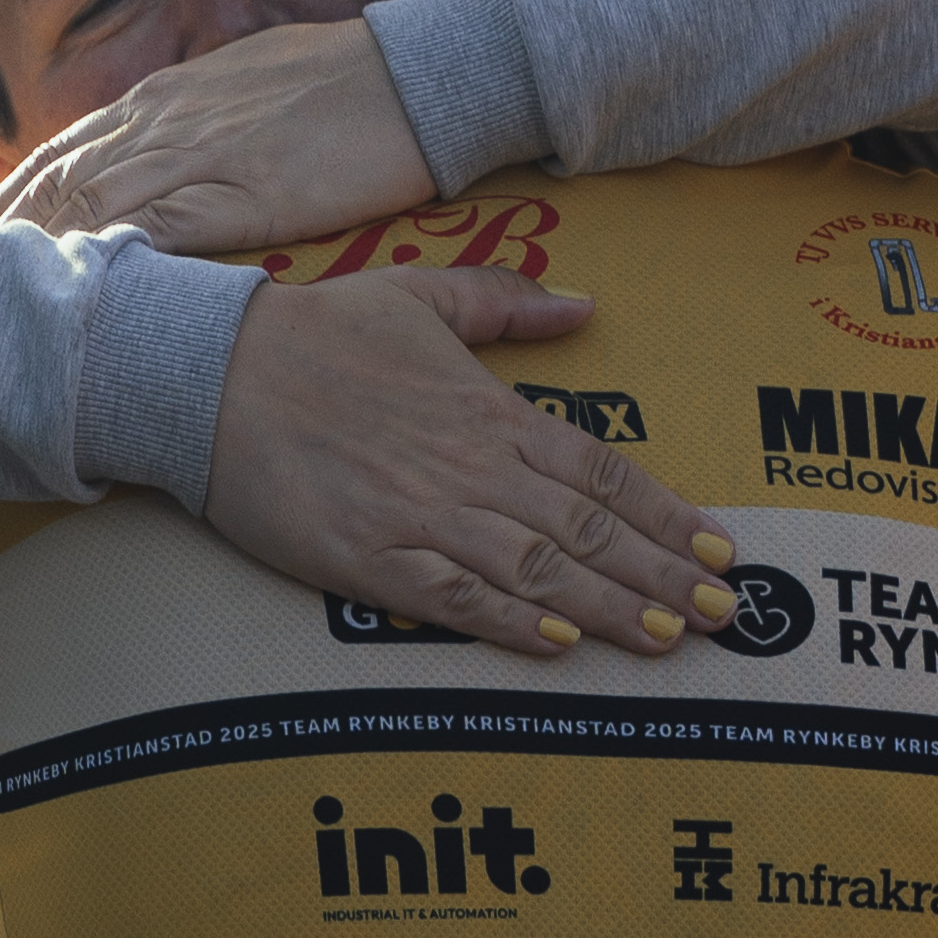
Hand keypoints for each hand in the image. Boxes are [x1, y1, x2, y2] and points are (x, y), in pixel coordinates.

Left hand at [0, 19, 439, 256]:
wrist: (421, 73)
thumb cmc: (353, 88)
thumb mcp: (255, 101)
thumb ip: (203, 132)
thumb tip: (174, 167)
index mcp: (163, 102)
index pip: (63, 157)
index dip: (5, 202)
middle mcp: (160, 121)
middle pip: (49, 183)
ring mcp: (191, 153)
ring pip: (80, 206)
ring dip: (20, 254)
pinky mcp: (232, 191)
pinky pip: (148, 232)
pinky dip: (96, 265)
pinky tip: (64, 300)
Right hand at [206, 269, 740, 667]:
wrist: (210, 373)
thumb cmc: (318, 331)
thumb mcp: (421, 292)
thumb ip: (507, 301)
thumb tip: (584, 305)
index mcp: (489, 410)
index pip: (602, 468)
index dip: (667, 513)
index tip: (720, 547)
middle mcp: (470, 467)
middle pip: (588, 529)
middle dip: (664, 574)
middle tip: (727, 613)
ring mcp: (420, 516)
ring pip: (536, 569)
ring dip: (609, 608)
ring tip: (669, 639)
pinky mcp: (366, 559)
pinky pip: (450, 598)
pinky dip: (507, 622)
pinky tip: (557, 645)